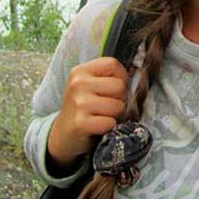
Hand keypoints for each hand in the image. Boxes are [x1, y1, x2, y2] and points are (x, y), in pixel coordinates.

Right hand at [46, 56, 127, 174]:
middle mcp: (78, 84)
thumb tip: (135, 74)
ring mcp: (78, 103)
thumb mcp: (89, 85)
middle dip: (119, 99)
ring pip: (118, 106)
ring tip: (102, 116)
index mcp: (80, 71)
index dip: (120, 77)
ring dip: (115, 115)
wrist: (63, 134)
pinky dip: (108, 127)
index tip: (113, 88)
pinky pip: (110, 122)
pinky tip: (98, 126)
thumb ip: (107, 77)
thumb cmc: (82, 107)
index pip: (113, 64)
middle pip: (119, 86)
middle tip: (108, 105)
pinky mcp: (80, 123)